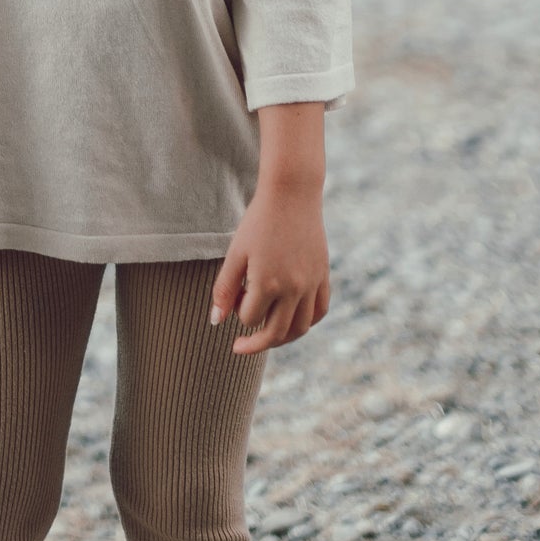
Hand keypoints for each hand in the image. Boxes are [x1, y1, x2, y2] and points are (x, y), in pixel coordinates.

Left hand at [212, 186, 330, 355]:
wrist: (292, 195)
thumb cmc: (257, 222)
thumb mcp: (235, 254)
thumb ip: (224, 289)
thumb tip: (215, 322)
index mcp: (268, 283)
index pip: (249, 318)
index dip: (237, 312)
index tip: (235, 297)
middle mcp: (293, 289)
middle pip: (276, 333)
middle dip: (256, 343)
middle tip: (240, 346)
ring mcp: (311, 284)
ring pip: (301, 328)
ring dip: (282, 339)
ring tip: (267, 338)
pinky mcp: (324, 276)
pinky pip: (319, 311)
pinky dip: (307, 322)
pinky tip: (293, 321)